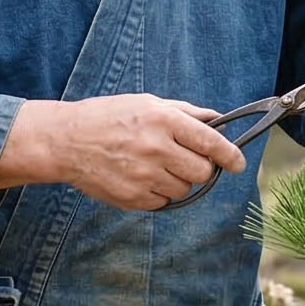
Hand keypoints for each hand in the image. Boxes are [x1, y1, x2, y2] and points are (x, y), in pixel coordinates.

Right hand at [0, 95, 244, 210]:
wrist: (66, 141)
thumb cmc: (109, 117)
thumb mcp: (147, 103)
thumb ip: (185, 113)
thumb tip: (217, 121)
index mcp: (164, 120)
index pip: (211, 142)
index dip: (230, 155)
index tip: (238, 164)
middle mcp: (157, 148)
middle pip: (202, 171)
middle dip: (200, 167)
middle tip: (183, 159)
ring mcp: (144, 176)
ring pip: (184, 189)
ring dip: (177, 180)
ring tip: (153, 165)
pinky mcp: (132, 198)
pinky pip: (163, 202)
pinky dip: (158, 193)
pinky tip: (140, 177)